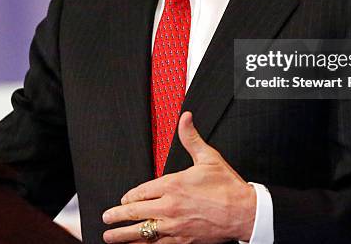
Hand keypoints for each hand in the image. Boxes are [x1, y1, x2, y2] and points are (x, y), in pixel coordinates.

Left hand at [102, 111, 256, 242]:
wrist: (244, 212)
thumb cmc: (227, 186)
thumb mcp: (208, 156)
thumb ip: (191, 138)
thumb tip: (185, 118)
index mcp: (173, 185)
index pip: (142, 192)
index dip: (129, 196)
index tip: (123, 199)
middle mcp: (170, 207)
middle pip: (136, 213)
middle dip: (118, 216)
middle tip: (107, 217)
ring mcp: (175, 226)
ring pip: (142, 232)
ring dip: (123, 235)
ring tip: (110, 236)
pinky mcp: (182, 241)